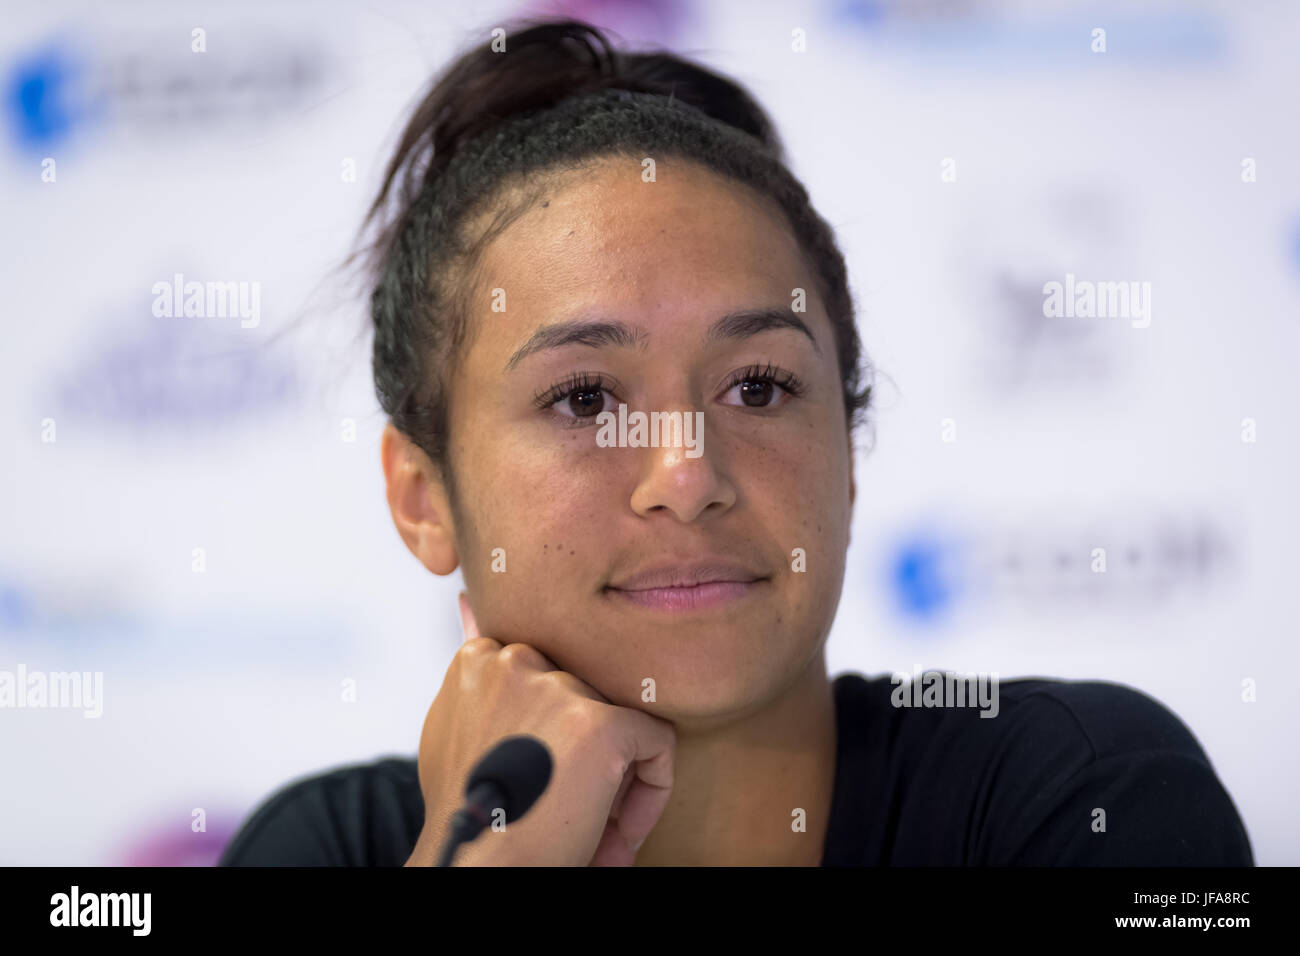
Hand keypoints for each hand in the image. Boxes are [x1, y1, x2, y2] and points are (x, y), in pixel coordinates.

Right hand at [405, 592, 675, 865]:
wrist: (477, 870)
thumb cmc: (470, 811)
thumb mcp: (457, 724)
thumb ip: (476, 670)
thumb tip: (469, 600)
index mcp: (480, 659)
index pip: (550, 677)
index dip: (553, 735)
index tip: (542, 777)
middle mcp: (515, 660)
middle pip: (589, 697)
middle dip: (586, 755)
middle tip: (563, 807)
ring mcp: (558, 689)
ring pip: (624, 720)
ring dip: (616, 780)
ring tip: (583, 826)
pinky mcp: (600, 724)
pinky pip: (658, 745)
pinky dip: (650, 794)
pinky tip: (612, 833)